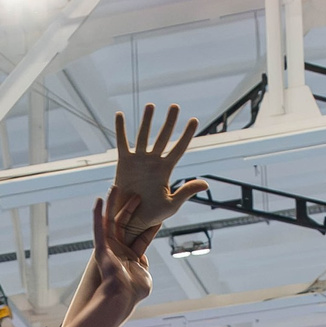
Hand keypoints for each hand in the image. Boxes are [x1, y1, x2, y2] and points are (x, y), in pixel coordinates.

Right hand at [89, 194, 154, 306]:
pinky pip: (99, 228)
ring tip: (114, 188)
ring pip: (110, 221)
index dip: (150, 226)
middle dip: (131, 209)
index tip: (158, 215)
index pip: (141, 237)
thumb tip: (142, 262)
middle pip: (125, 224)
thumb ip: (144, 267)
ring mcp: (109, 248)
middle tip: (138, 194)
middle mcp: (118, 251)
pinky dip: (97, 214)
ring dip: (112, 204)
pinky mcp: (102, 248)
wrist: (122, 297)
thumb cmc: (133, 292)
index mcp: (130, 257)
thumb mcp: (144, 277)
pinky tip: (99, 200)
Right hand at [109, 104, 207, 235]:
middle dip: (169, 121)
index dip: (187, 134)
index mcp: (166, 170)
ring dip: (147, 121)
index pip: (179, 148)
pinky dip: (120, 129)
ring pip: (144, 135)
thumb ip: (186, 191)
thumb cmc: (152, 216)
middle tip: (175, 106)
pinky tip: (119, 115)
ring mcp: (139, 160)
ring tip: (151, 105)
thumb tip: (206, 183)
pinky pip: (122, 142)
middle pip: (163, 137)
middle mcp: (153, 161)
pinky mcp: (124, 162)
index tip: (194, 120)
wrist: (131, 221)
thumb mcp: (171, 205)